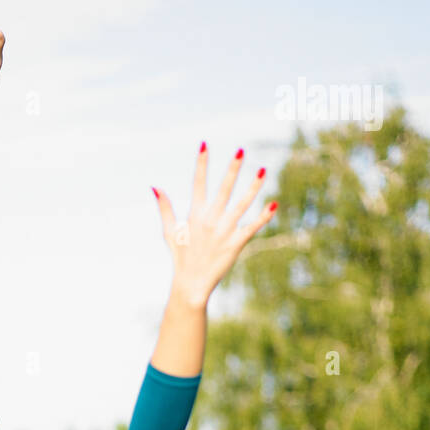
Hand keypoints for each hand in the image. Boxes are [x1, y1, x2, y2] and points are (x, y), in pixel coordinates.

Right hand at [152, 145, 276, 307]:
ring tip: (263, 169)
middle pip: (223, 190)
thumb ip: (165, 208)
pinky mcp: (236, 244)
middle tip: (241, 150)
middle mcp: (210, 221)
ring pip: (241, 205)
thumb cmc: (181, 258)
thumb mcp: (170, 232)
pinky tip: (274, 204)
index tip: (204, 144)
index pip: (198, 185)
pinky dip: (263, 217)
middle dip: (232, 170)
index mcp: (195, 216)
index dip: (201, 164)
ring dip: (253, 187)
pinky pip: (251, 227)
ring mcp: (224, 232)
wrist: (191, 285)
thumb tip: (155, 187)